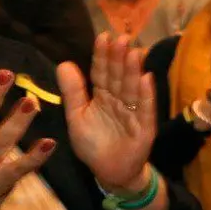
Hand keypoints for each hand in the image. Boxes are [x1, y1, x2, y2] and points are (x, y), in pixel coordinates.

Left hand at [60, 33, 156, 188]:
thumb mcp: (77, 117)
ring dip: (134, 71)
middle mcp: (119, 100)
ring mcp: (134, 112)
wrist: (109, 172)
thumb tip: (64, 63)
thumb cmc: (93, 144)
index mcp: (102, 96)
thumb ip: (73, 92)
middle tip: (122, 38)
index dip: (102, 56)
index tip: (103, 37)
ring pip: (132, 88)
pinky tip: (146, 79)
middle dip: (120, 58)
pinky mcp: (144, 127)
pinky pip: (145, 109)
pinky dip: (146, 95)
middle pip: (118, 76)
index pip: (102, 72)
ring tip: (134, 52)